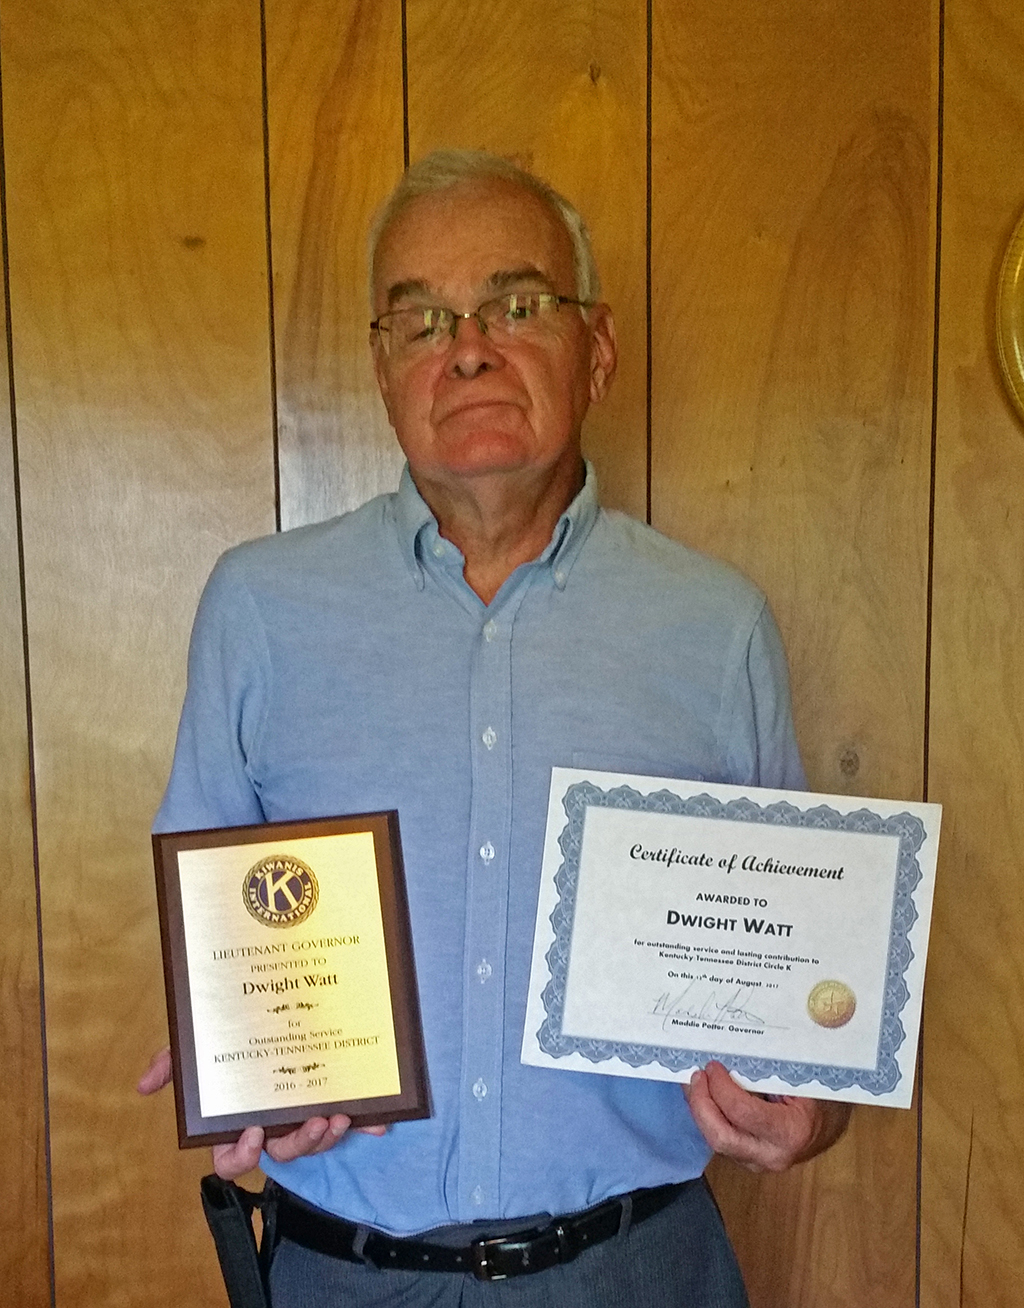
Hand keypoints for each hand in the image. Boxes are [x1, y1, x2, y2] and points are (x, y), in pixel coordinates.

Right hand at [137, 1046, 386, 1178]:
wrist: (286, 995)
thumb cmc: (236, 1030)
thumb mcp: (203, 1042)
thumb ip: (174, 1060)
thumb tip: (143, 1085)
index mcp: (240, 1115)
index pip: (231, 1158)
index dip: (240, 1156)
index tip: (253, 1132)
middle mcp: (273, 1120)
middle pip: (282, 1151)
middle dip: (299, 1144)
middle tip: (313, 1122)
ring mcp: (304, 1111)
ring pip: (316, 1141)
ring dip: (328, 1137)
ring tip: (338, 1116)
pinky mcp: (335, 1099)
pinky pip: (352, 1122)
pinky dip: (366, 1125)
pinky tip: (379, 1122)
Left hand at [684, 1060, 851, 1172]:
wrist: (830, 1126)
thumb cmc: (818, 1095)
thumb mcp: (800, 1078)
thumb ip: (768, 1070)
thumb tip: (731, 1050)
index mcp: (790, 1132)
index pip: (743, 1113)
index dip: (722, 1088)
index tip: (713, 1065)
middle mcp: (772, 1154)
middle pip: (721, 1137)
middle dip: (701, 1104)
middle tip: (696, 1075)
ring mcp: (758, 1162)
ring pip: (716, 1140)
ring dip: (700, 1109)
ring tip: (694, 1081)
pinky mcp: (747, 1159)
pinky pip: (721, 1138)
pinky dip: (708, 1116)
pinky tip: (703, 1095)